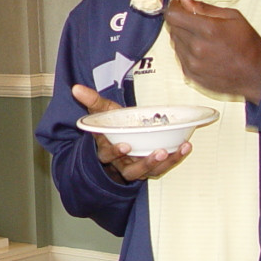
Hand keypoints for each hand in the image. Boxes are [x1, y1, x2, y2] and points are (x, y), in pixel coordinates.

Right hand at [72, 84, 190, 182]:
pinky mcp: (151, 167)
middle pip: (130, 170)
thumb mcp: (102, 112)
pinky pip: (163, 167)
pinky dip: (175, 158)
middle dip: (145, 163)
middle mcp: (121, 163)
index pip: (106, 154)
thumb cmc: (112, 125)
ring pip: (148, 172)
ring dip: (161, 163)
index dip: (115, 152)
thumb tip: (76, 88)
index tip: (125, 146)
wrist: (121, 135)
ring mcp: (136, 167)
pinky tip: (185, 147)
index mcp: (106, 149)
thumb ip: (91, 100)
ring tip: (171, 151)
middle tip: (158, 152)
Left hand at [163, 0, 260, 103]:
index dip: (174, 8)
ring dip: (183, 36)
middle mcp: (196, 47)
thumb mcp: (233, 17)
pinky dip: (185, 50)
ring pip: (174, 42)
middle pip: (173, 28)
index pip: (173, 15)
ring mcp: (192, 63)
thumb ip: (204, 7)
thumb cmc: (247, 43)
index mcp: (208, 29)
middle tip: (195, 21)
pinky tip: (202, 51)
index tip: (180, 6)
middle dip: (180, 21)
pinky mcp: (190, 74)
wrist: (256, 74)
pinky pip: (179, 56)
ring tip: (202, 38)